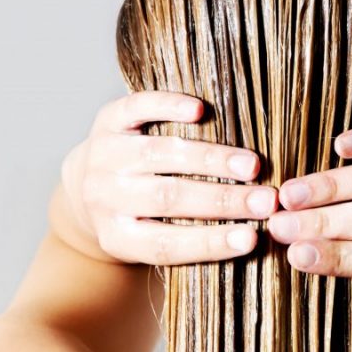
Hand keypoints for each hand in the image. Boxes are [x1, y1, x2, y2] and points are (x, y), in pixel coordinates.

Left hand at [55, 91, 278, 264]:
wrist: (84, 186)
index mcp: (117, 236)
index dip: (210, 243)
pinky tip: (200, 110)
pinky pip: (136, 109)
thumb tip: (253, 239)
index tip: (253, 239)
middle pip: (168, 198)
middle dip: (223, 200)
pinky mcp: (107, 120)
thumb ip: (190, 239)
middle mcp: (105, 196)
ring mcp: (105, 155)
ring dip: (211, 160)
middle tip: (266, 201)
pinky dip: (167, 107)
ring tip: (251, 165)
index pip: (166, 244)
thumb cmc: (137, 218)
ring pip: (160, 154)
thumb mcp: (150, 240)